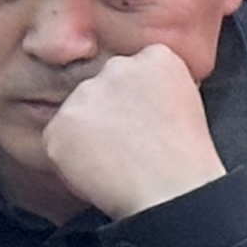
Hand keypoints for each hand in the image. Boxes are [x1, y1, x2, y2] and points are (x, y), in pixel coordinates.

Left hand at [39, 43, 228, 218]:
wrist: (171, 189)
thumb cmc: (186, 156)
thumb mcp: (189, 101)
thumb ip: (158, 86)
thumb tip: (133, 95)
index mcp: (156, 57)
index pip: (134, 69)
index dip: (138, 97)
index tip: (148, 119)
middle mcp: (117, 67)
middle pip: (102, 86)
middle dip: (109, 110)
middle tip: (131, 142)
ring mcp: (86, 94)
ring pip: (77, 111)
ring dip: (88, 132)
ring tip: (117, 159)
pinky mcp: (60, 124)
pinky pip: (57, 139)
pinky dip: (70, 157)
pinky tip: (100, 169)